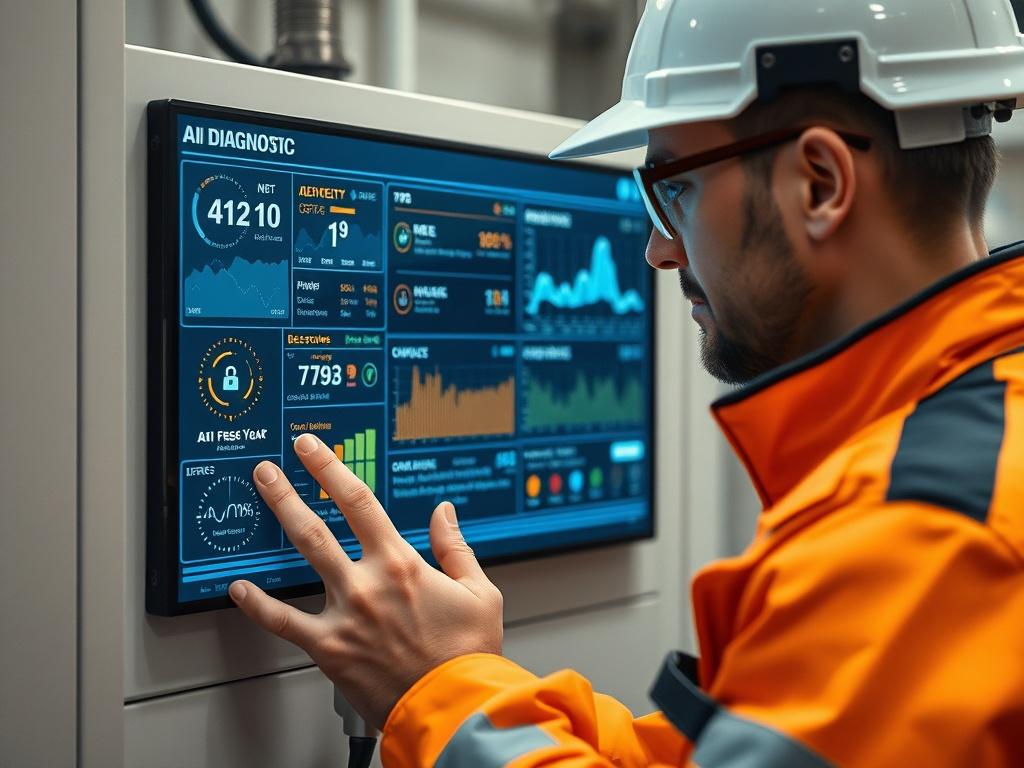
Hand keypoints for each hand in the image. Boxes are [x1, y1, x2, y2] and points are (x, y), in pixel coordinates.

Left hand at [228, 433, 503, 728]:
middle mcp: (368, 582)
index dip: (330, 470)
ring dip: (278, 522)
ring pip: (301, 557)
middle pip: (318, 524)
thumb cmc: (469, 654)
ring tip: (259, 500)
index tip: (312, 451)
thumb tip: (444, 513)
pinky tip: (239, 588)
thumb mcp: (480, 592)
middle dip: (290, 490)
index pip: (358, 502)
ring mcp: (344, 614)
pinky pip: (282, 623)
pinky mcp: (329, 648)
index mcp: (402, 563)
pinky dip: (257, 605)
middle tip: (270, 468)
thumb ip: (456, 548)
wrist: (454, 706)